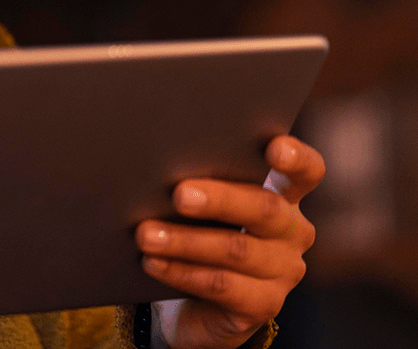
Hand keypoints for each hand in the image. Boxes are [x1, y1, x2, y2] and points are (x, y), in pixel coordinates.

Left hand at [135, 135, 324, 348]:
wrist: (197, 306)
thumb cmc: (198, 237)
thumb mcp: (203, 209)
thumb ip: (199, 186)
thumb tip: (159, 169)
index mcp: (284, 197)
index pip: (306, 172)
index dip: (296, 158)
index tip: (274, 147)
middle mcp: (293, 232)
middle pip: (263, 208)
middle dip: (219, 199)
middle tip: (179, 195)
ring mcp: (283, 271)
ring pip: (235, 249)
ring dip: (185, 240)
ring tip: (146, 234)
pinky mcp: (264, 305)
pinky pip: (221, 285)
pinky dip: (182, 272)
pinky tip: (153, 262)